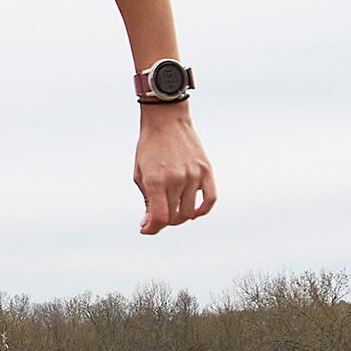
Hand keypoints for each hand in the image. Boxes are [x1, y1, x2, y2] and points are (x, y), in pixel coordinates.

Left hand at [134, 106, 215, 233]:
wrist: (167, 121)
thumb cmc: (150, 148)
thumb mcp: (140, 174)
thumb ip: (147, 200)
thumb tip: (149, 224)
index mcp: (156, 181)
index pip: (159, 218)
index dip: (152, 229)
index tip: (146, 228)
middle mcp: (176, 179)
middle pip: (173, 217)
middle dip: (163, 222)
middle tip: (157, 216)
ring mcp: (193, 175)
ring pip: (189, 212)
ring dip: (179, 217)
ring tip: (172, 211)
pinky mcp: (206, 170)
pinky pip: (210, 199)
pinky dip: (202, 211)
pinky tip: (193, 212)